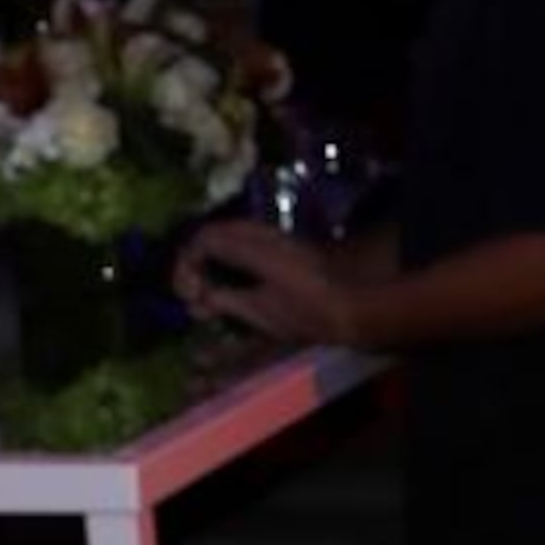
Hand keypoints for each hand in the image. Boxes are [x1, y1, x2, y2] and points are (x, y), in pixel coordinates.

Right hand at [177, 218, 350, 345]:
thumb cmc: (308, 311)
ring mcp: (279, 241)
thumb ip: (224, 299)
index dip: (187, 265)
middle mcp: (263, 234)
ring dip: (217, 265)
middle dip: (199, 262)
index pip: (203, 240)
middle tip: (195, 294)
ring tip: (212, 297)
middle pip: (216, 236)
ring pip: (234, 242)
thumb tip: (201, 298)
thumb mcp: (260, 310)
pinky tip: (238, 291)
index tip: (187, 294)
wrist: (358, 308)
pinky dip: (237, 267)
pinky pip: (253, 249)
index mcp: (251, 243)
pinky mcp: (291, 253)